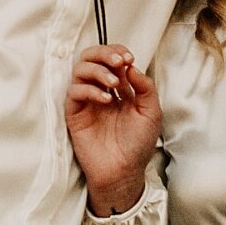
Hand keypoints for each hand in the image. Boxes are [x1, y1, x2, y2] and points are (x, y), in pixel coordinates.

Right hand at [65, 44, 161, 215]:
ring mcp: (87, 101)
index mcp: (120, 89)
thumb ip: (145, 88)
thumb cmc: (137, 145)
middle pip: (91, 58)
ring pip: (79, 70)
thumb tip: (131, 67)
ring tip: (113, 82)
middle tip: (118, 62)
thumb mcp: (151, 113)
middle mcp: (101, 90)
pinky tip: (106, 99)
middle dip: (103, 54)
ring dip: (97, 70)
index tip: (128, 58)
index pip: (112, 60)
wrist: (123, 171)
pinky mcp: (75, 114)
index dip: (118, 52)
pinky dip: (89, 90)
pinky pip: (74, 92)